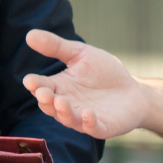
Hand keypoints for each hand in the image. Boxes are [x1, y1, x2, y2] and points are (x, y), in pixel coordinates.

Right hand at [21, 30, 150, 139]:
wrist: (133, 91)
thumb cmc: (105, 72)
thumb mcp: (80, 54)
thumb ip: (56, 46)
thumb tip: (29, 35)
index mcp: (60, 87)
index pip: (42, 87)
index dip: (35, 85)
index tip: (29, 80)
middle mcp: (67, 105)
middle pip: (51, 106)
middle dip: (46, 100)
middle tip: (43, 92)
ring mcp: (83, 118)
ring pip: (68, 118)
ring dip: (63, 111)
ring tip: (60, 101)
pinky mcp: (102, 127)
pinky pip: (92, 128)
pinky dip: (88, 122)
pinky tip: (87, 113)